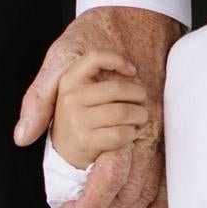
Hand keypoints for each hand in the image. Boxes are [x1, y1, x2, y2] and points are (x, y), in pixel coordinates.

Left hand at [15, 6, 182, 207]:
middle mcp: (145, 128)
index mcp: (118, 116)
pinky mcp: (164, 126)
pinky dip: (160, 201)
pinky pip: (166, 171)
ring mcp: (158, 128)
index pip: (108, 176)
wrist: (138, 11)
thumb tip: (23, 134)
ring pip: (151, 184)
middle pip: (133, 189)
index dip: (91, 204)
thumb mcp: (60, 59)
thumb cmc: (99, 34)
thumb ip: (41, 98)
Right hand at [50, 53, 156, 173]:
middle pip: (118, 88)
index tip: (132, 71)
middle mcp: (71, 98)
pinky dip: (132, 132)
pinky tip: (131, 132)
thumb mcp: (80, 92)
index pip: (95, 58)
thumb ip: (100, 78)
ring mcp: (76, 120)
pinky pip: (120, 133)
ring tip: (140, 118)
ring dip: (139, 115)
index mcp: (70, 80)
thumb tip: (134, 73)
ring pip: (122, 112)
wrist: (63, 150)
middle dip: (139, 95)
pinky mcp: (85, 140)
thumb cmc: (81, 116)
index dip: (118, 60)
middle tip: (142, 101)